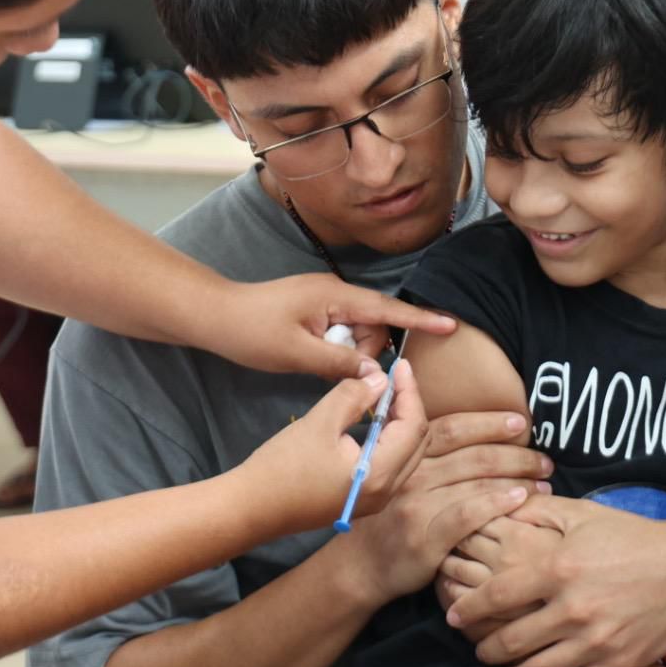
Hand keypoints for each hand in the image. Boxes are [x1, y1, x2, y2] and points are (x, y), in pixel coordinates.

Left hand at [207, 274, 455, 379]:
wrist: (215, 316)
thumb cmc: (251, 332)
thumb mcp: (296, 353)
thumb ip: (339, 363)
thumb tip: (376, 374)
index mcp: (335, 296)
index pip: (386, 309)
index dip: (419, 320)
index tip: (451, 324)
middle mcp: (335, 292)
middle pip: (373, 326)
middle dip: (363, 351)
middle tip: (330, 365)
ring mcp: (325, 300)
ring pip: (357, 332)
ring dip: (347, 352)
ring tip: (313, 360)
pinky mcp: (315, 310)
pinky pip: (340, 332)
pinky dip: (335, 349)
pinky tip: (313, 358)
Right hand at [241, 360, 428, 533]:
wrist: (252, 508)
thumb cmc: (283, 465)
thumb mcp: (319, 422)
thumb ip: (353, 397)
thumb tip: (379, 379)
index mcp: (380, 474)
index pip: (413, 426)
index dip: (409, 391)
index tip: (400, 364)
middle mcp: (386, 491)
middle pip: (417, 443)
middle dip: (409, 406)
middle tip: (393, 378)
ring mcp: (374, 500)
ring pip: (405, 455)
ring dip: (399, 423)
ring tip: (383, 394)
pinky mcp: (359, 500)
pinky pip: (389, 465)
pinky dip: (387, 440)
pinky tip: (371, 422)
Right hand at [340, 411, 551, 605]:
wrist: (360, 565)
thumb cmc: (389, 518)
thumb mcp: (399, 478)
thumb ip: (429, 456)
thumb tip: (475, 434)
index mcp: (407, 456)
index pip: (452, 428)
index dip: (488, 422)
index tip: (520, 421)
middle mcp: (411, 475)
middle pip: (472, 454)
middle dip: (516, 454)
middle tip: (544, 460)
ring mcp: (416, 505)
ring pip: (476, 481)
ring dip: (517, 479)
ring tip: (544, 484)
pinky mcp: (424, 536)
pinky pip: (468, 514)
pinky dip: (497, 504)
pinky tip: (520, 501)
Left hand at [442, 496, 665, 666]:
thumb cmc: (632, 535)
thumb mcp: (581, 513)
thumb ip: (536, 511)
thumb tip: (497, 508)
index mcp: (558, 569)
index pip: (495, 596)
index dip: (467, 610)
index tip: (454, 616)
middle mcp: (573, 609)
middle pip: (509, 641)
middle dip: (484, 648)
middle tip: (477, 646)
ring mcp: (597, 642)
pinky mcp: (619, 665)